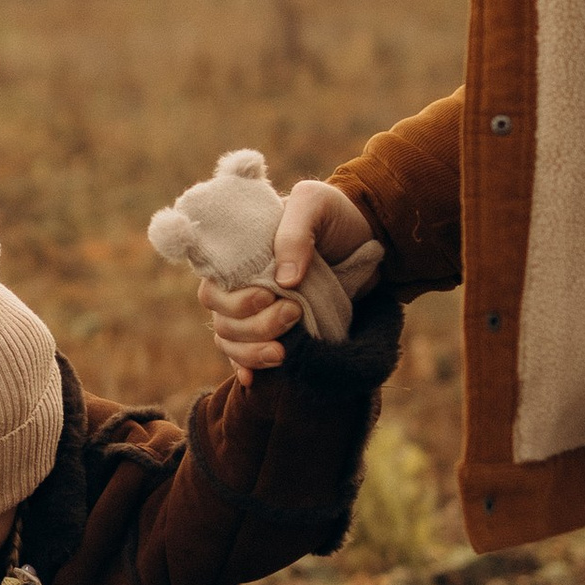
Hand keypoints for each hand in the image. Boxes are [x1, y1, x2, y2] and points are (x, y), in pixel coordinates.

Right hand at [202, 181, 370, 372]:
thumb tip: (285, 281)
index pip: (214, 287)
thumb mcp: (315, 204)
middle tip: (294, 313)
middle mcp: (241, 284)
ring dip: (253, 351)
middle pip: (223, 318)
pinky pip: (244, 356)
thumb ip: (295, 233)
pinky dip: (245, 368)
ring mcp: (255, 310)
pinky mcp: (275, 330)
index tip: (268, 296)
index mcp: (240, 255)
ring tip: (285, 351)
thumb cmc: (336, 216)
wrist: (370, 239)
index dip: (234, 300)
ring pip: (231, 341)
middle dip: (255, 325)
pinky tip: (253, 380)